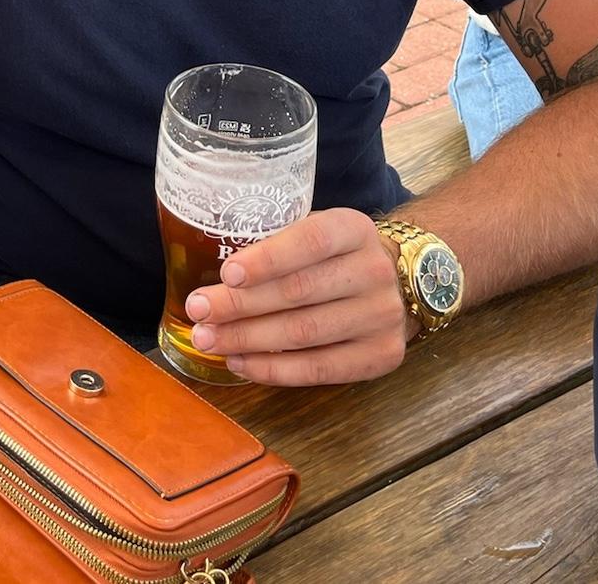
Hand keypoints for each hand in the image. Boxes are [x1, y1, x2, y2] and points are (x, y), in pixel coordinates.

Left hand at [182, 209, 411, 385]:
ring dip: (248, 340)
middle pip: (299, 292)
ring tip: (208, 339)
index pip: (310, 241)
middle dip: (240, 304)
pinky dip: (273, 369)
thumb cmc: (334, 254)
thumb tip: (216, 275)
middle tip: (198, 310)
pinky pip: (319, 368)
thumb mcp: (315, 229)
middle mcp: (374, 271)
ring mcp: (382, 316)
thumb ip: (277, 242)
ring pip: (304, 333)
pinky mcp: (381, 356)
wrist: (399, 281)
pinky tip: (239, 362)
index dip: (267, 259)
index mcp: (354, 229)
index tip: (227, 274)